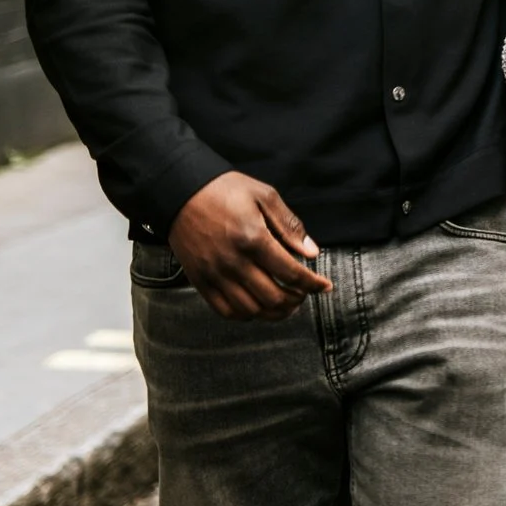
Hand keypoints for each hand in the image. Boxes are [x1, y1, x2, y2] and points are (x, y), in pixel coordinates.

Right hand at [166, 171, 333, 320]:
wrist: (179, 192)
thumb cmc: (225, 190)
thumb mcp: (264, 196)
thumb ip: (290, 225)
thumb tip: (312, 252)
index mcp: (254, 239)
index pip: (292, 273)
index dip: (313, 284)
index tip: (325, 287)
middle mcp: (233, 262)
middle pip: (273, 297)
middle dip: (297, 300)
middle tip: (304, 293)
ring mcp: (214, 274)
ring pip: (251, 310)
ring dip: (274, 312)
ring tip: (286, 304)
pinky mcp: (199, 281)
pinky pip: (225, 311)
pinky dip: (246, 315)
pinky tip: (258, 306)